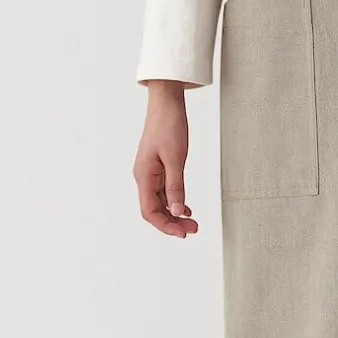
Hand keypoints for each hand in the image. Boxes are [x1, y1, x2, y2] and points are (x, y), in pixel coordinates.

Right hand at [133, 81, 198, 237]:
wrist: (166, 103)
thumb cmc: (169, 126)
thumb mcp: (176, 158)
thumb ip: (176, 186)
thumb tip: (177, 212)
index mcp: (144, 176)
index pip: (150, 211)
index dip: (165, 226)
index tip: (183, 233)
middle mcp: (144, 177)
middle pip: (155, 209)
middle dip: (172, 223)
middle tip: (194, 229)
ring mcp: (151, 172)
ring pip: (161, 202)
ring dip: (175, 214)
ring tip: (193, 222)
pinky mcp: (159, 167)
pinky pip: (165, 191)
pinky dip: (175, 201)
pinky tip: (186, 208)